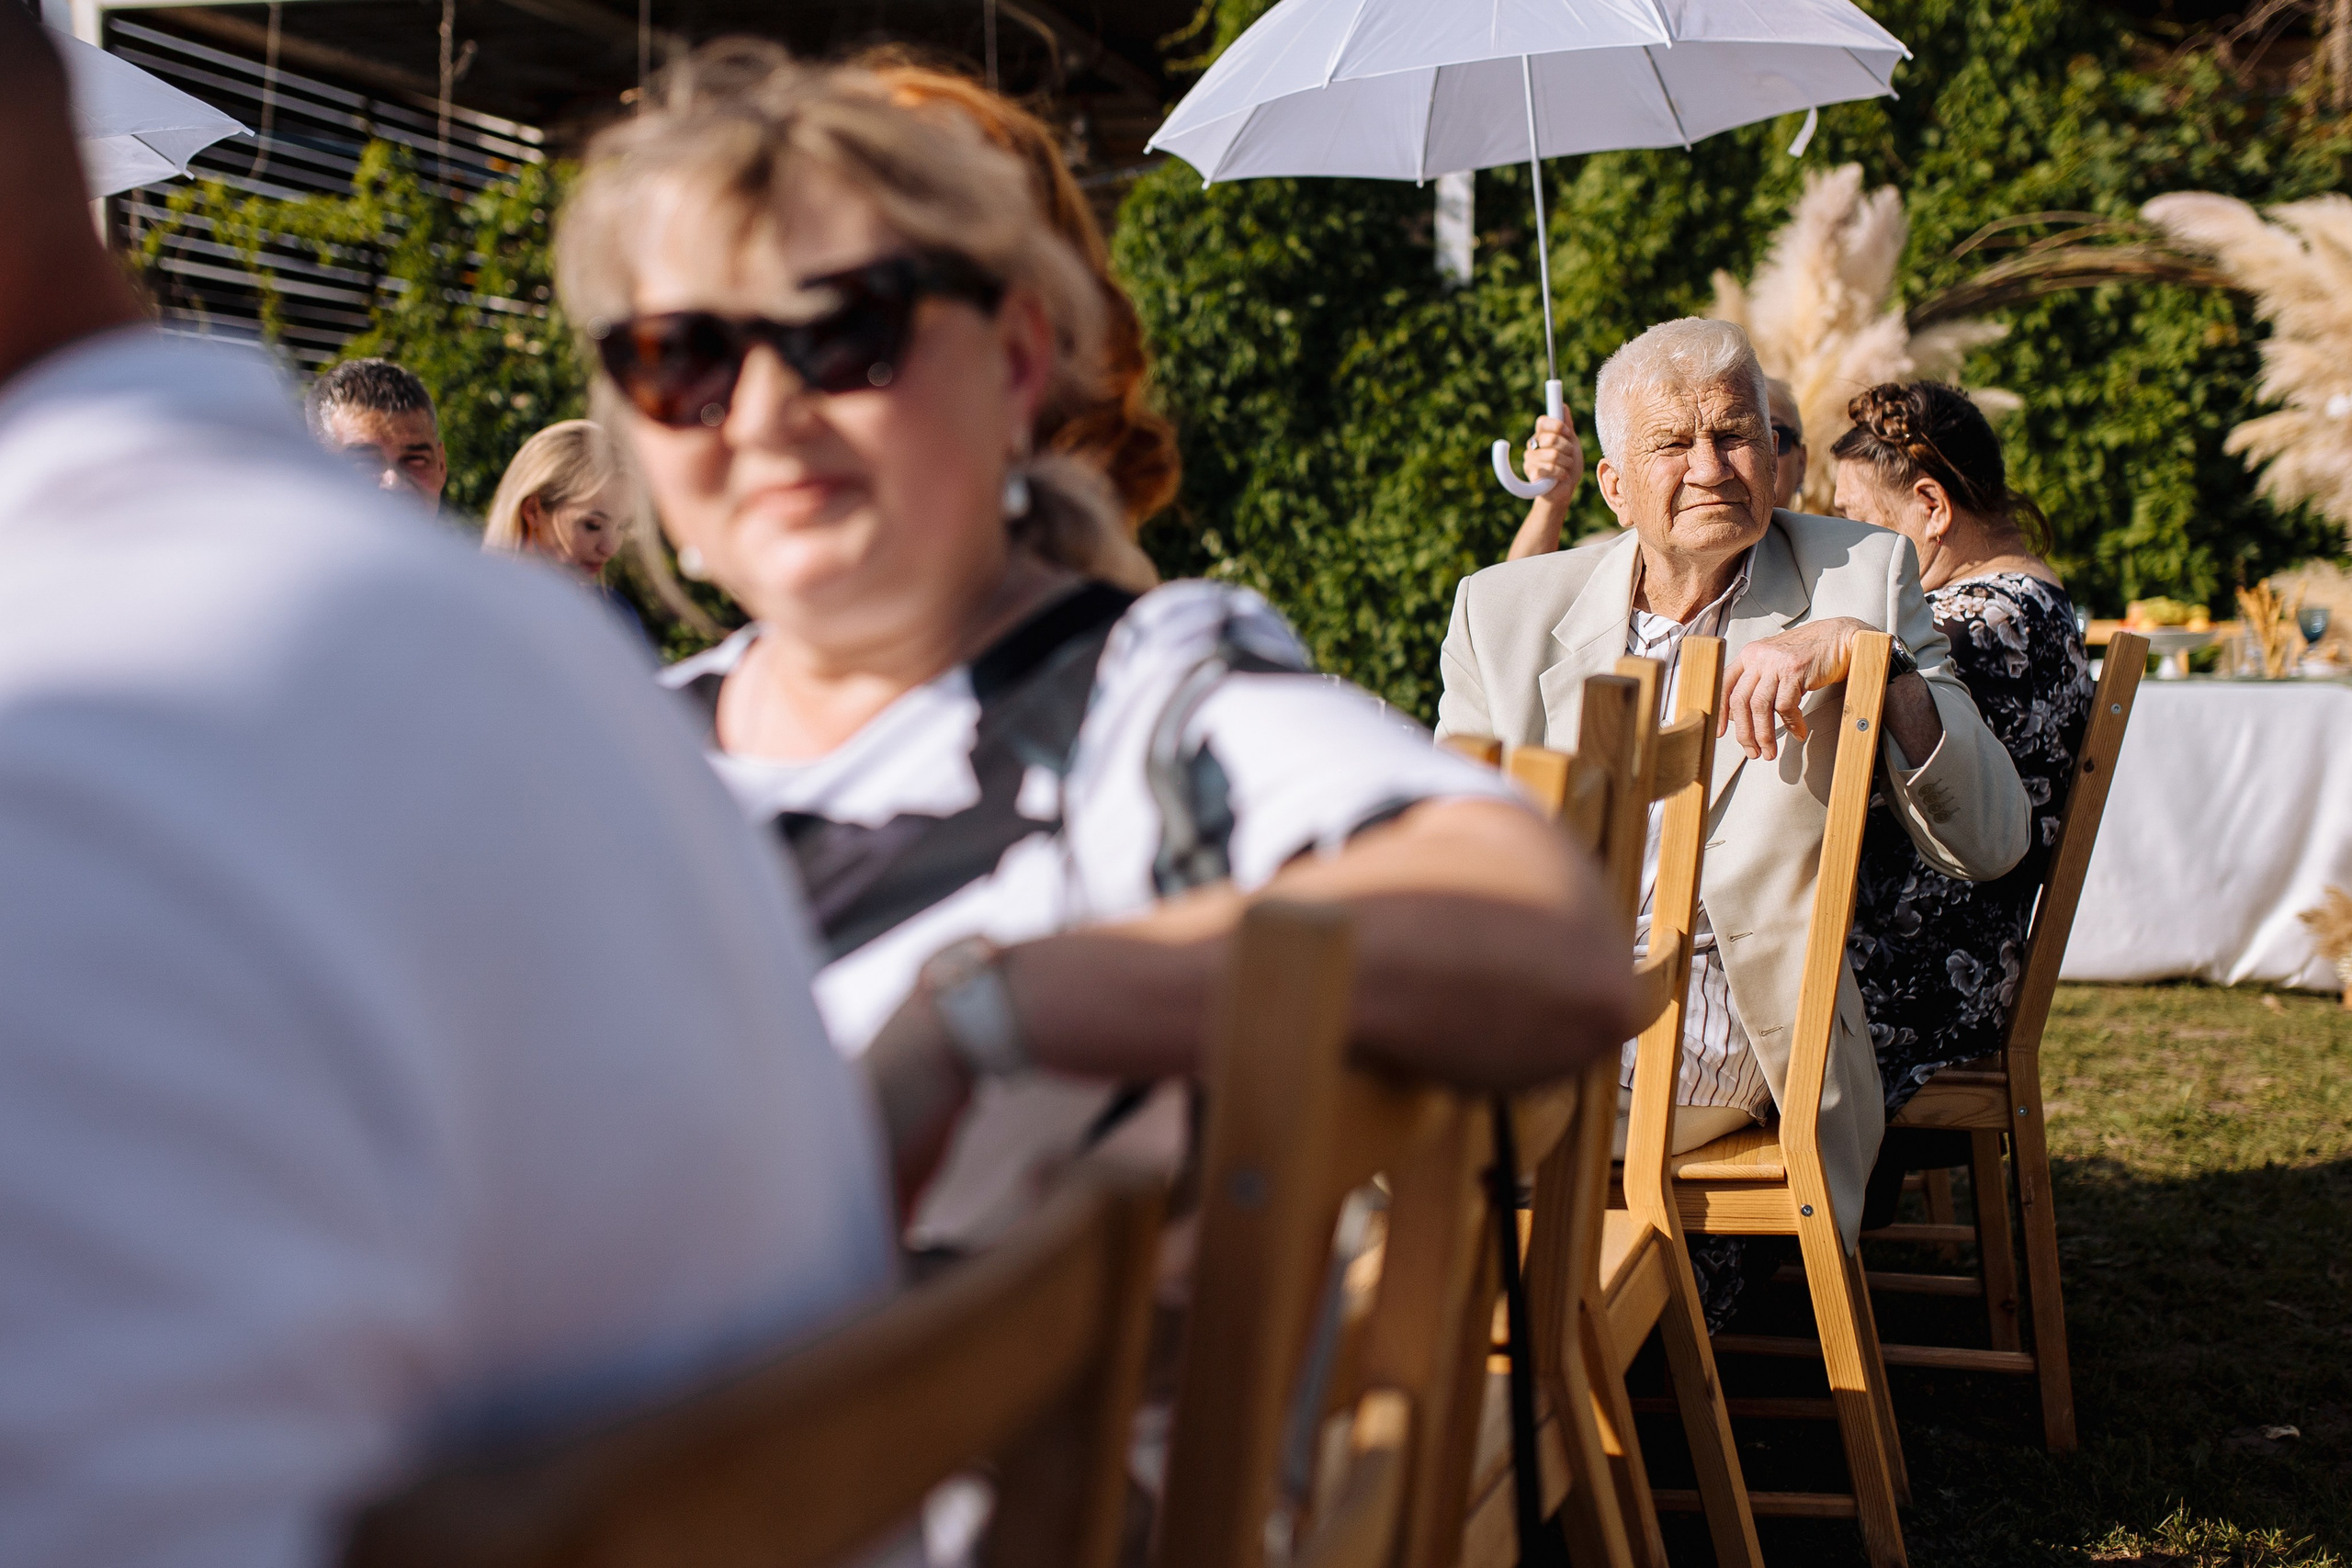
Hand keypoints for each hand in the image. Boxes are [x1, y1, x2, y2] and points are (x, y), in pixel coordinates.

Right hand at [1524, 415, 1582, 504]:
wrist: (1565, 491)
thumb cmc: (1568, 467)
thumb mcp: (1572, 443)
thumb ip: (1567, 426)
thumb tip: (1563, 406)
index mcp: (1542, 435)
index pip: (1543, 421)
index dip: (1557, 425)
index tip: (1568, 433)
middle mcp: (1533, 445)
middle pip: (1551, 438)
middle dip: (1567, 448)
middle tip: (1569, 456)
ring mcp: (1530, 459)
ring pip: (1552, 455)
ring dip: (1566, 463)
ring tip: (1566, 468)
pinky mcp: (1531, 473)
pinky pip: (1549, 468)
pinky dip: (1561, 473)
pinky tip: (1562, 476)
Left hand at [1720, 616, 1869, 760]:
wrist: (1839, 638)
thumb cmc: (1809, 653)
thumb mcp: (1775, 662)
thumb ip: (1758, 682)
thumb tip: (1742, 715)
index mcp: (1749, 655)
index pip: (1724, 685)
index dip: (1720, 712)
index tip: (1720, 732)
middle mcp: (1758, 656)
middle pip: (1740, 700)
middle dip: (1745, 732)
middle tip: (1752, 751)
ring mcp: (1776, 662)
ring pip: (1760, 706)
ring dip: (1764, 735)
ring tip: (1769, 751)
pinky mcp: (1795, 670)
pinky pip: (1785, 706)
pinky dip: (1791, 724)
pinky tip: (1798, 732)